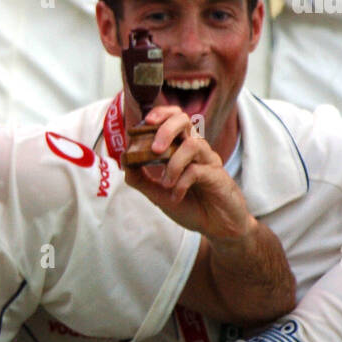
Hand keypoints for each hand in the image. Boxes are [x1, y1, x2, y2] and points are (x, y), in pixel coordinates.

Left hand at [124, 105, 251, 240]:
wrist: (216, 228)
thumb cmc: (190, 206)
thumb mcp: (157, 193)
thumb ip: (139, 178)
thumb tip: (124, 159)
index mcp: (182, 148)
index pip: (174, 118)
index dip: (160, 114)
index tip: (144, 123)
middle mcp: (197, 149)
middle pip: (184, 120)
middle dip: (165, 129)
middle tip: (154, 150)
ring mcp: (208, 161)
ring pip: (192, 144)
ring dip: (173, 164)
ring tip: (165, 183)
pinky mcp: (217, 176)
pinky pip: (197, 171)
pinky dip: (181, 183)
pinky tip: (176, 196)